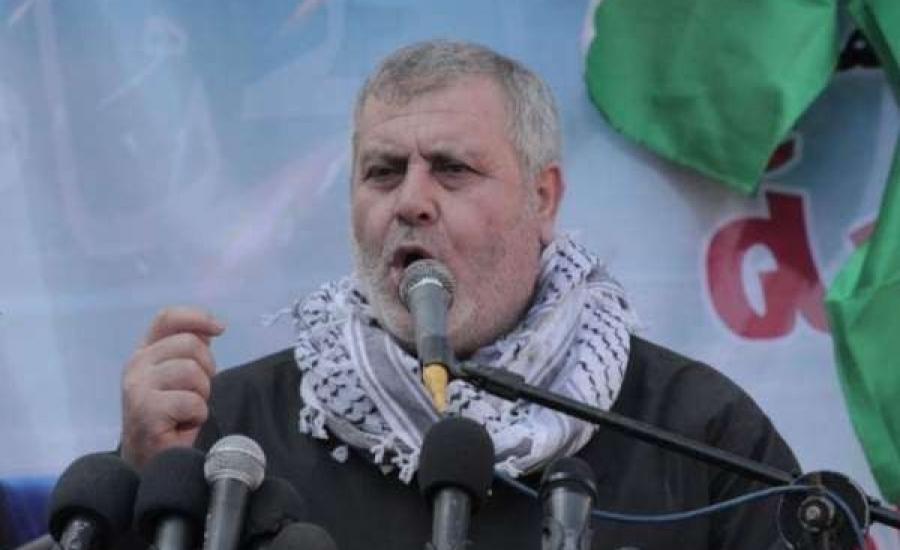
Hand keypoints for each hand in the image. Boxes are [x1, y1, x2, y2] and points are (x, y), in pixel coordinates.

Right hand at [120, 306, 224, 468]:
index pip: (167, 318)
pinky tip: (183, 425)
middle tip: (196, 393)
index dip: (197, 317)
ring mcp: (138, 388)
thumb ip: (191, 351)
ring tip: (187, 411)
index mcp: (145, 352)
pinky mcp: (146, 412)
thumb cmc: (170, 417)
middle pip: (190, 344)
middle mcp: (136, 365)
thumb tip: (211, 327)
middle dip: (206, 369)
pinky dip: (197, 415)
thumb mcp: (181, 377)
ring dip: (201, 394)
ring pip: (192, 371)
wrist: (150, 461)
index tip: (220, 328)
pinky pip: (192, 401)